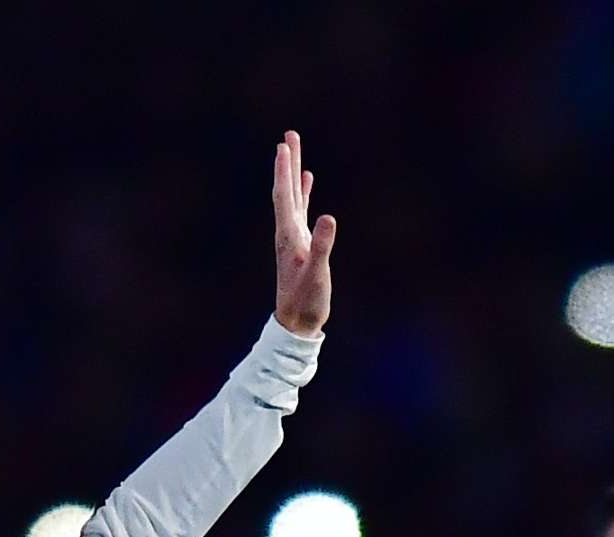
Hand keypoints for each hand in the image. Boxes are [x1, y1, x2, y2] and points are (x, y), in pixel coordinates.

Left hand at [270, 130, 336, 335]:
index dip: (285, 171)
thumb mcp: (317, 274)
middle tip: (289, 135)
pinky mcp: (302, 243)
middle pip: (286, 190)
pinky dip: (304, 193)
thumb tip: (329, 217)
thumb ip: (323, 246)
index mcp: (289, 236)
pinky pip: (302, 210)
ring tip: (293, 150)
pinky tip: (308, 181)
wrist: (296, 323)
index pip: (285, 196)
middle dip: (288, 163)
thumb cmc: (306, 301)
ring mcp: (294, 236)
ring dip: (294, 173)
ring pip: (293, 197)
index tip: (284, 146)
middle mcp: (288, 232)